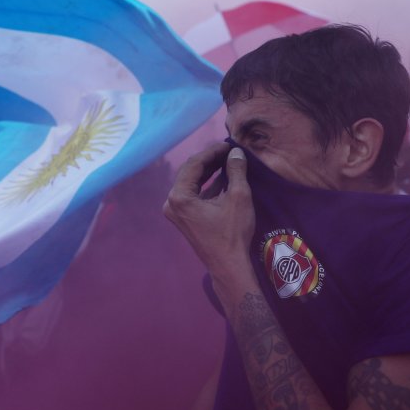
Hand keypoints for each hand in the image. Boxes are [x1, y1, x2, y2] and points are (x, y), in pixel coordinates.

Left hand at [163, 143, 254, 277]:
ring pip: (192, 183)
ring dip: (209, 172)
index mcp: (179, 196)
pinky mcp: (183, 218)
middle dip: (210, 160)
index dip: (212, 152)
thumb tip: (235, 152)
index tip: (229, 144)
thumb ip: (235, 170)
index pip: (194, 164)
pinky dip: (207, 186)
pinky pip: (194, 195)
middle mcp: (172, 202)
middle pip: (190, 172)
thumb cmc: (233, 232)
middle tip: (229, 151)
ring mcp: (176, 212)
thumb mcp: (238, 197)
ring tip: (228, 161)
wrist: (228, 265)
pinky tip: (222, 177)